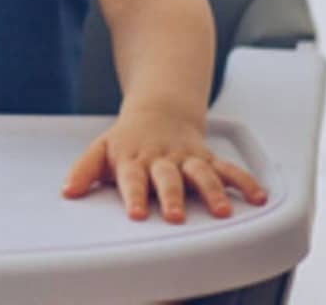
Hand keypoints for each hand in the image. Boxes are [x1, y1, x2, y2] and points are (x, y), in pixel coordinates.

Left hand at [62, 102, 267, 221]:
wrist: (159, 109)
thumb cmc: (127, 138)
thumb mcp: (100, 150)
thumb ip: (84, 171)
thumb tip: (67, 191)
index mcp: (134, 159)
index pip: (132, 178)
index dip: (133, 195)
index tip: (135, 213)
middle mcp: (162, 160)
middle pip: (167, 178)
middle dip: (172, 196)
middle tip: (175, 216)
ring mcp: (187, 159)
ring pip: (202, 174)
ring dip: (213, 192)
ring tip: (222, 211)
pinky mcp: (207, 159)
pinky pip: (228, 169)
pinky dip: (244, 181)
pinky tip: (257, 197)